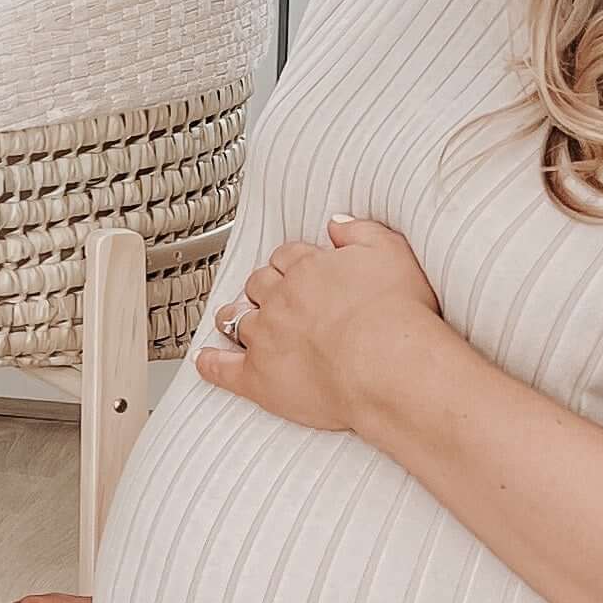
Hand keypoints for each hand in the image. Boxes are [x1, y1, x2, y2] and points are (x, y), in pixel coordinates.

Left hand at [195, 216, 449, 436]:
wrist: (386, 365)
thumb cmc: (396, 314)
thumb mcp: (390, 252)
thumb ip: (361, 232)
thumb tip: (337, 224)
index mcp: (309, 269)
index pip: (288, 258)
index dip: (292, 264)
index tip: (297, 269)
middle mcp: (281, 299)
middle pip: (260, 285)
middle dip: (263, 288)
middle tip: (269, 295)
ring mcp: (266, 338)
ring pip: (237, 320)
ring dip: (235, 317)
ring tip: (235, 320)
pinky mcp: (259, 378)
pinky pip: (223, 369)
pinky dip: (211, 364)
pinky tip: (206, 361)